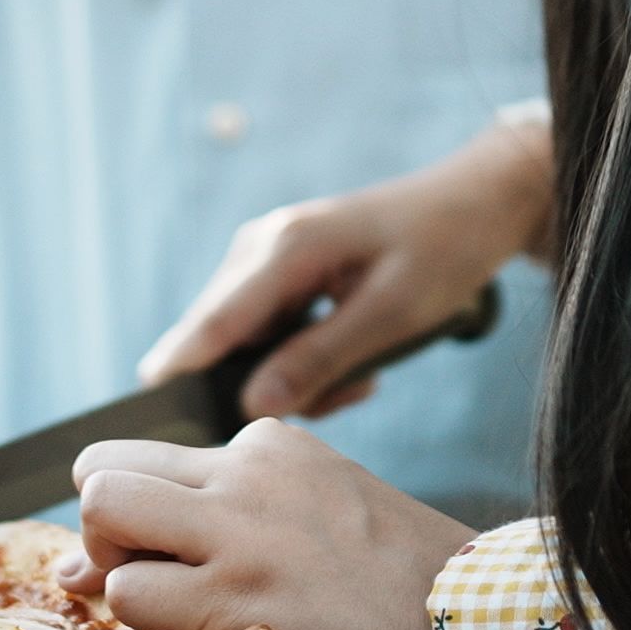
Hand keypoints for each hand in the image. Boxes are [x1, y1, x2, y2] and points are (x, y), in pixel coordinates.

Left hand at [65, 417, 476, 629]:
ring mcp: (237, 533)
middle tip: (146, 572)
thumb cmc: (391, 570)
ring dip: (116, 574)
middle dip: (102, 529)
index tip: (158, 549)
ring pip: (100, 516)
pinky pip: (130, 597)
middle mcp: (242, 474)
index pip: (144, 454)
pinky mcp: (239, 598)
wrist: (465, 612)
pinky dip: (144, 624)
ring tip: (175, 603)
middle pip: (100, 471)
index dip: (132, 510)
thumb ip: (218, 512)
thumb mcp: (315, 500)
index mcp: (265, 442)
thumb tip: (83, 561)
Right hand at [139, 110, 552, 417]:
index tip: (157, 425)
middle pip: (221, 341)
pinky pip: (267, 336)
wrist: (473, 204)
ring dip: (297, 376)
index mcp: (284, 247)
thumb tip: (254, 406)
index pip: (212, 324)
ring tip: (362, 375)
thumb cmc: (441, 249)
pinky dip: (303, 360)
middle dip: (270, 385)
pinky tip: (355, 360)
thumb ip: (320, 359)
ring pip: (245, 346)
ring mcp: (264, 257)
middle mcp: (258, 246)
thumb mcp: (392, 314)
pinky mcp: (277, 273)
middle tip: (346, 393)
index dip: (181, 376)